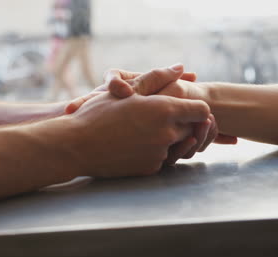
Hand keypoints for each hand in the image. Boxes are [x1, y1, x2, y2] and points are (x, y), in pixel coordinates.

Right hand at [66, 65, 235, 163]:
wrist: (75, 146)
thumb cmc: (97, 113)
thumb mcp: (127, 90)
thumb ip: (157, 78)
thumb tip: (181, 67)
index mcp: (165, 110)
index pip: (202, 110)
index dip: (193, 106)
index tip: (180, 105)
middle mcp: (167, 134)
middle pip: (191, 128)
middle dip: (180, 122)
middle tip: (155, 116)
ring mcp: (159, 154)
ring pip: (176, 145)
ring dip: (167, 137)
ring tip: (141, 130)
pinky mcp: (149, 169)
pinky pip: (161, 158)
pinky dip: (153, 151)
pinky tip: (133, 144)